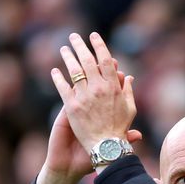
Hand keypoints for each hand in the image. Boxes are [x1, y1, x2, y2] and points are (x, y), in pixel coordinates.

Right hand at [38, 67, 140, 183]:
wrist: (71, 165)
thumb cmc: (91, 156)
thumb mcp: (109, 147)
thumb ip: (125, 137)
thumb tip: (139, 134)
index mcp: (103, 111)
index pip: (112, 92)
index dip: (117, 82)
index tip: (123, 74)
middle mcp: (91, 106)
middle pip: (97, 82)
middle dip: (101, 70)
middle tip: (106, 60)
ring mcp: (78, 107)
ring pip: (80, 85)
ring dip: (81, 71)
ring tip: (82, 60)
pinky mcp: (64, 113)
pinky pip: (63, 95)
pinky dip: (61, 83)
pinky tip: (57, 72)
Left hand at [50, 32, 136, 151]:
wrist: (106, 147)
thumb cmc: (120, 129)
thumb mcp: (130, 109)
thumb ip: (127, 91)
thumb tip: (127, 77)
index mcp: (113, 87)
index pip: (105, 60)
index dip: (99, 46)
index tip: (94, 36)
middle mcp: (98, 89)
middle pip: (87, 60)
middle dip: (80, 45)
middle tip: (74, 37)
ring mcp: (84, 97)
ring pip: (74, 71)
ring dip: (68, 57)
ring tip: (64, 49)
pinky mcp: (72, 107)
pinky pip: (63, 88)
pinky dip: (58, 78)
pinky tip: (54, 71)